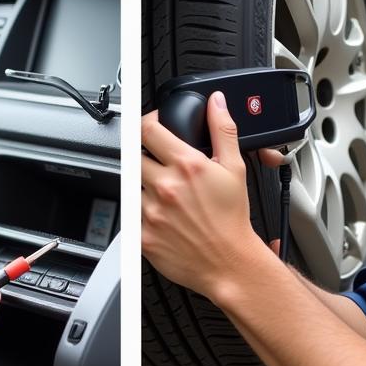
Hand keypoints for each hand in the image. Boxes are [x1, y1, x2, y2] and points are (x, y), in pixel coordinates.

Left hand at [141, 91, 267, 298]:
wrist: (229, 262)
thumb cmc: (232, 220)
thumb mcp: (234, 168)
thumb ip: (222, 130)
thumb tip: (216, 103)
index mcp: (186, 165)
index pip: (148, 129)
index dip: (147, 121)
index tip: (152, 126)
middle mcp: (165, 186)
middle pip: (133, 155)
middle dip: (143, 154)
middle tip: (156, 162)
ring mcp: (150, 212)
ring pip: (131, 185)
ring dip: (142, 185)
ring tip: (163, 193)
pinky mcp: (142, 235)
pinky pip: (130, 214)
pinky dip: (140, 210)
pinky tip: (159, 214)